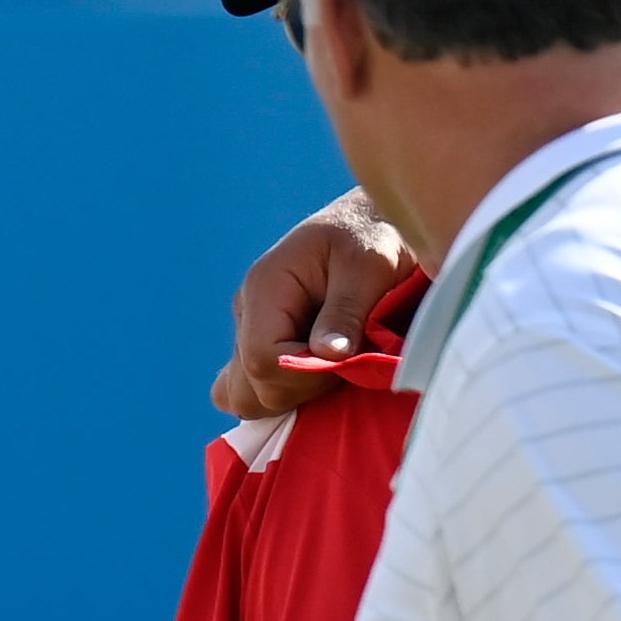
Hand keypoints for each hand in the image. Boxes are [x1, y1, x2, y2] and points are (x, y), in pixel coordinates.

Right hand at [216, 191, 417, 422]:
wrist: (373, 223)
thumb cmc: (375, 235)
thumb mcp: (369, 265)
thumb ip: (347, 311)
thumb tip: (327, 356)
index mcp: (266, 287)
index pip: (261, 359)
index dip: (303, 377)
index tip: (345, 365)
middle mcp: (249, 311)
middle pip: (248, 386)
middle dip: (298, 392)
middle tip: (345, 367)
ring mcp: (253, 330)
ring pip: (245, 395)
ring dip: (290, 398)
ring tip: (332, 374)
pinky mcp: (268, 344)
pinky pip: (253, 389)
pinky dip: (282, 397)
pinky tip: (316, 385)